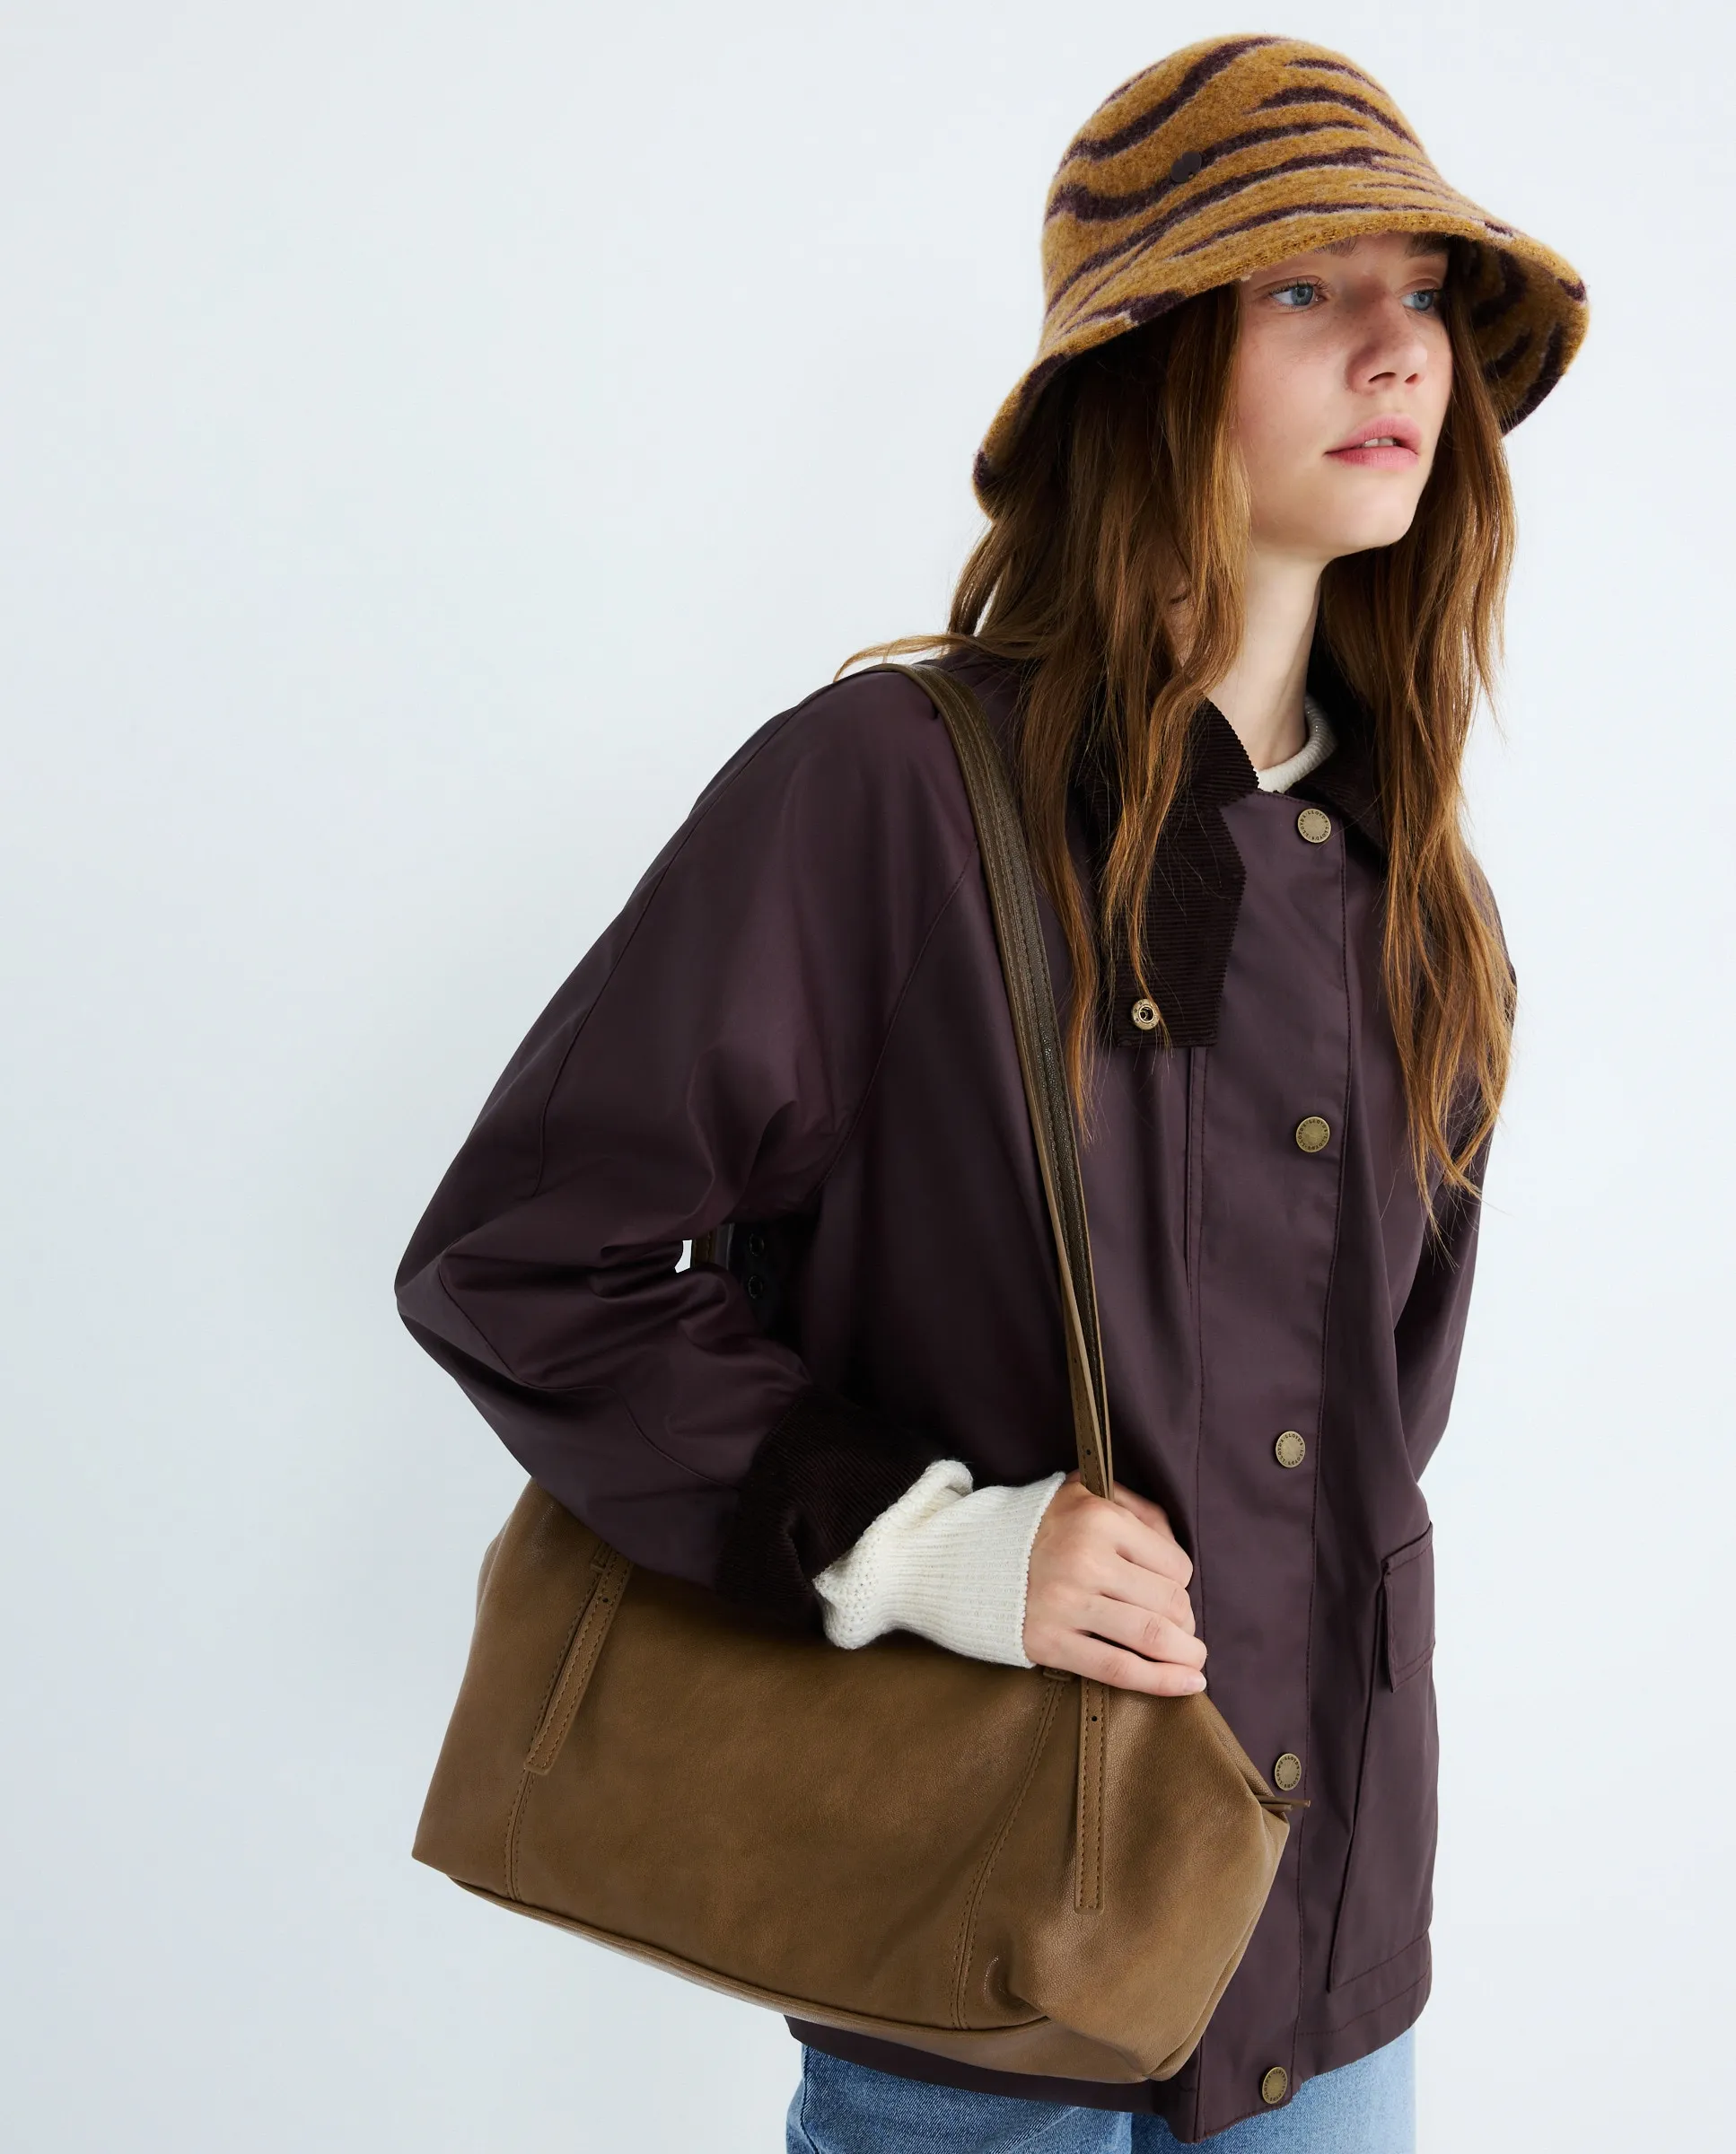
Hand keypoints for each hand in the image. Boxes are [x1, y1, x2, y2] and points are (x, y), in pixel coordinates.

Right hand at [1022, 1471, 1206, 1695]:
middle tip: (1184, 1630)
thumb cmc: (1038, 1526)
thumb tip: (1179, 1552)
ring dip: (1185, 1653)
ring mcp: (1066, 1604)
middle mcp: (1085, 1561)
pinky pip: (1118, 1669)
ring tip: (1194, 1660)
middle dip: (1186, 1622)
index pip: (1174, 1564)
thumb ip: (1138, 1510)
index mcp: (1099, 1519)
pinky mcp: (1050, 1643)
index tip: (1174, 1593)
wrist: (968, 1559)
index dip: (1183, 1584)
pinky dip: (1161, 1681)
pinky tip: (1187, 1683)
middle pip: (1168, 1602)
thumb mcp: (1085, 1494)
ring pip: (1151, 1636)